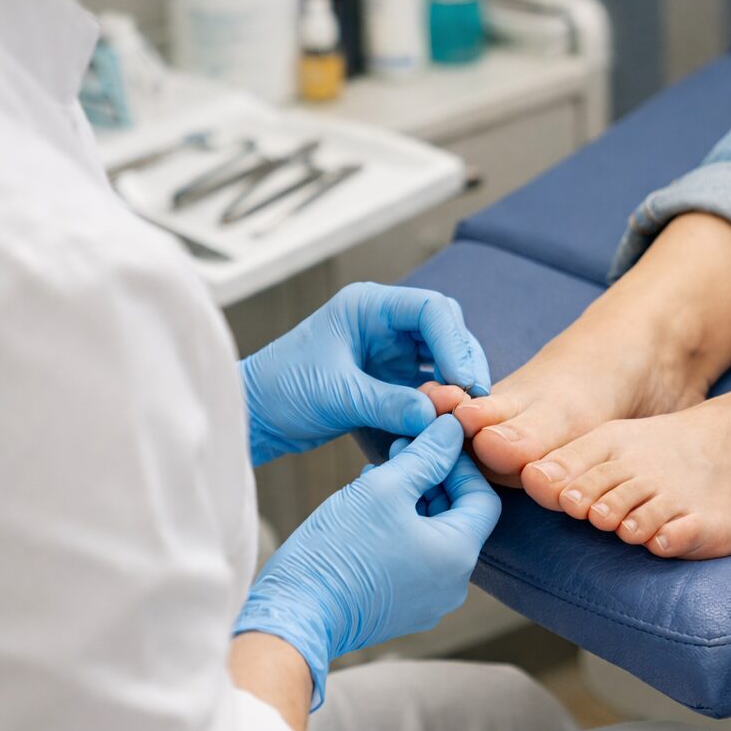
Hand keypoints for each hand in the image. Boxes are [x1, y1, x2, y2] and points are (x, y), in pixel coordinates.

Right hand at [233, 416, 500, 705]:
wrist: (295, 615)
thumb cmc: (338, 550)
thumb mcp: (384, 488)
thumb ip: (426, 455)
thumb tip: (452, 429)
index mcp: (457, 556)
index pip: (482, 498)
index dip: (460, 463)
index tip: (430, 441)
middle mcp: (452, 585)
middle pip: (457, 517)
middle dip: (432, 478)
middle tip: (400, 449)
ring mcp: (427, 601)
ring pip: (432, 536)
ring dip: (412, 500)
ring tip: (377, 473)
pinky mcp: (401, 608)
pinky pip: (414, 558)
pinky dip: (400, 528)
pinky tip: (368, 506)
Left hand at [240, 283, 490, 465]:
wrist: (255, 416)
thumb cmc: (280, 390)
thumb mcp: (334, 395)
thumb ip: (386, 403)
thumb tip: (435, 417)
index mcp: (368, 307)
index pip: (430, 310)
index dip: (454, 343)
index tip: (463, 383)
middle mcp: (385, 323)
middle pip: (446, 331)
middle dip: (464, 364)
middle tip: (474, 403)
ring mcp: (390, 351)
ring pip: (444, 358)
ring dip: (457, 385)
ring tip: (464, 417)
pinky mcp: (391, 379)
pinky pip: (431, 384)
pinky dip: (442, 402)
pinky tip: (448, 424)